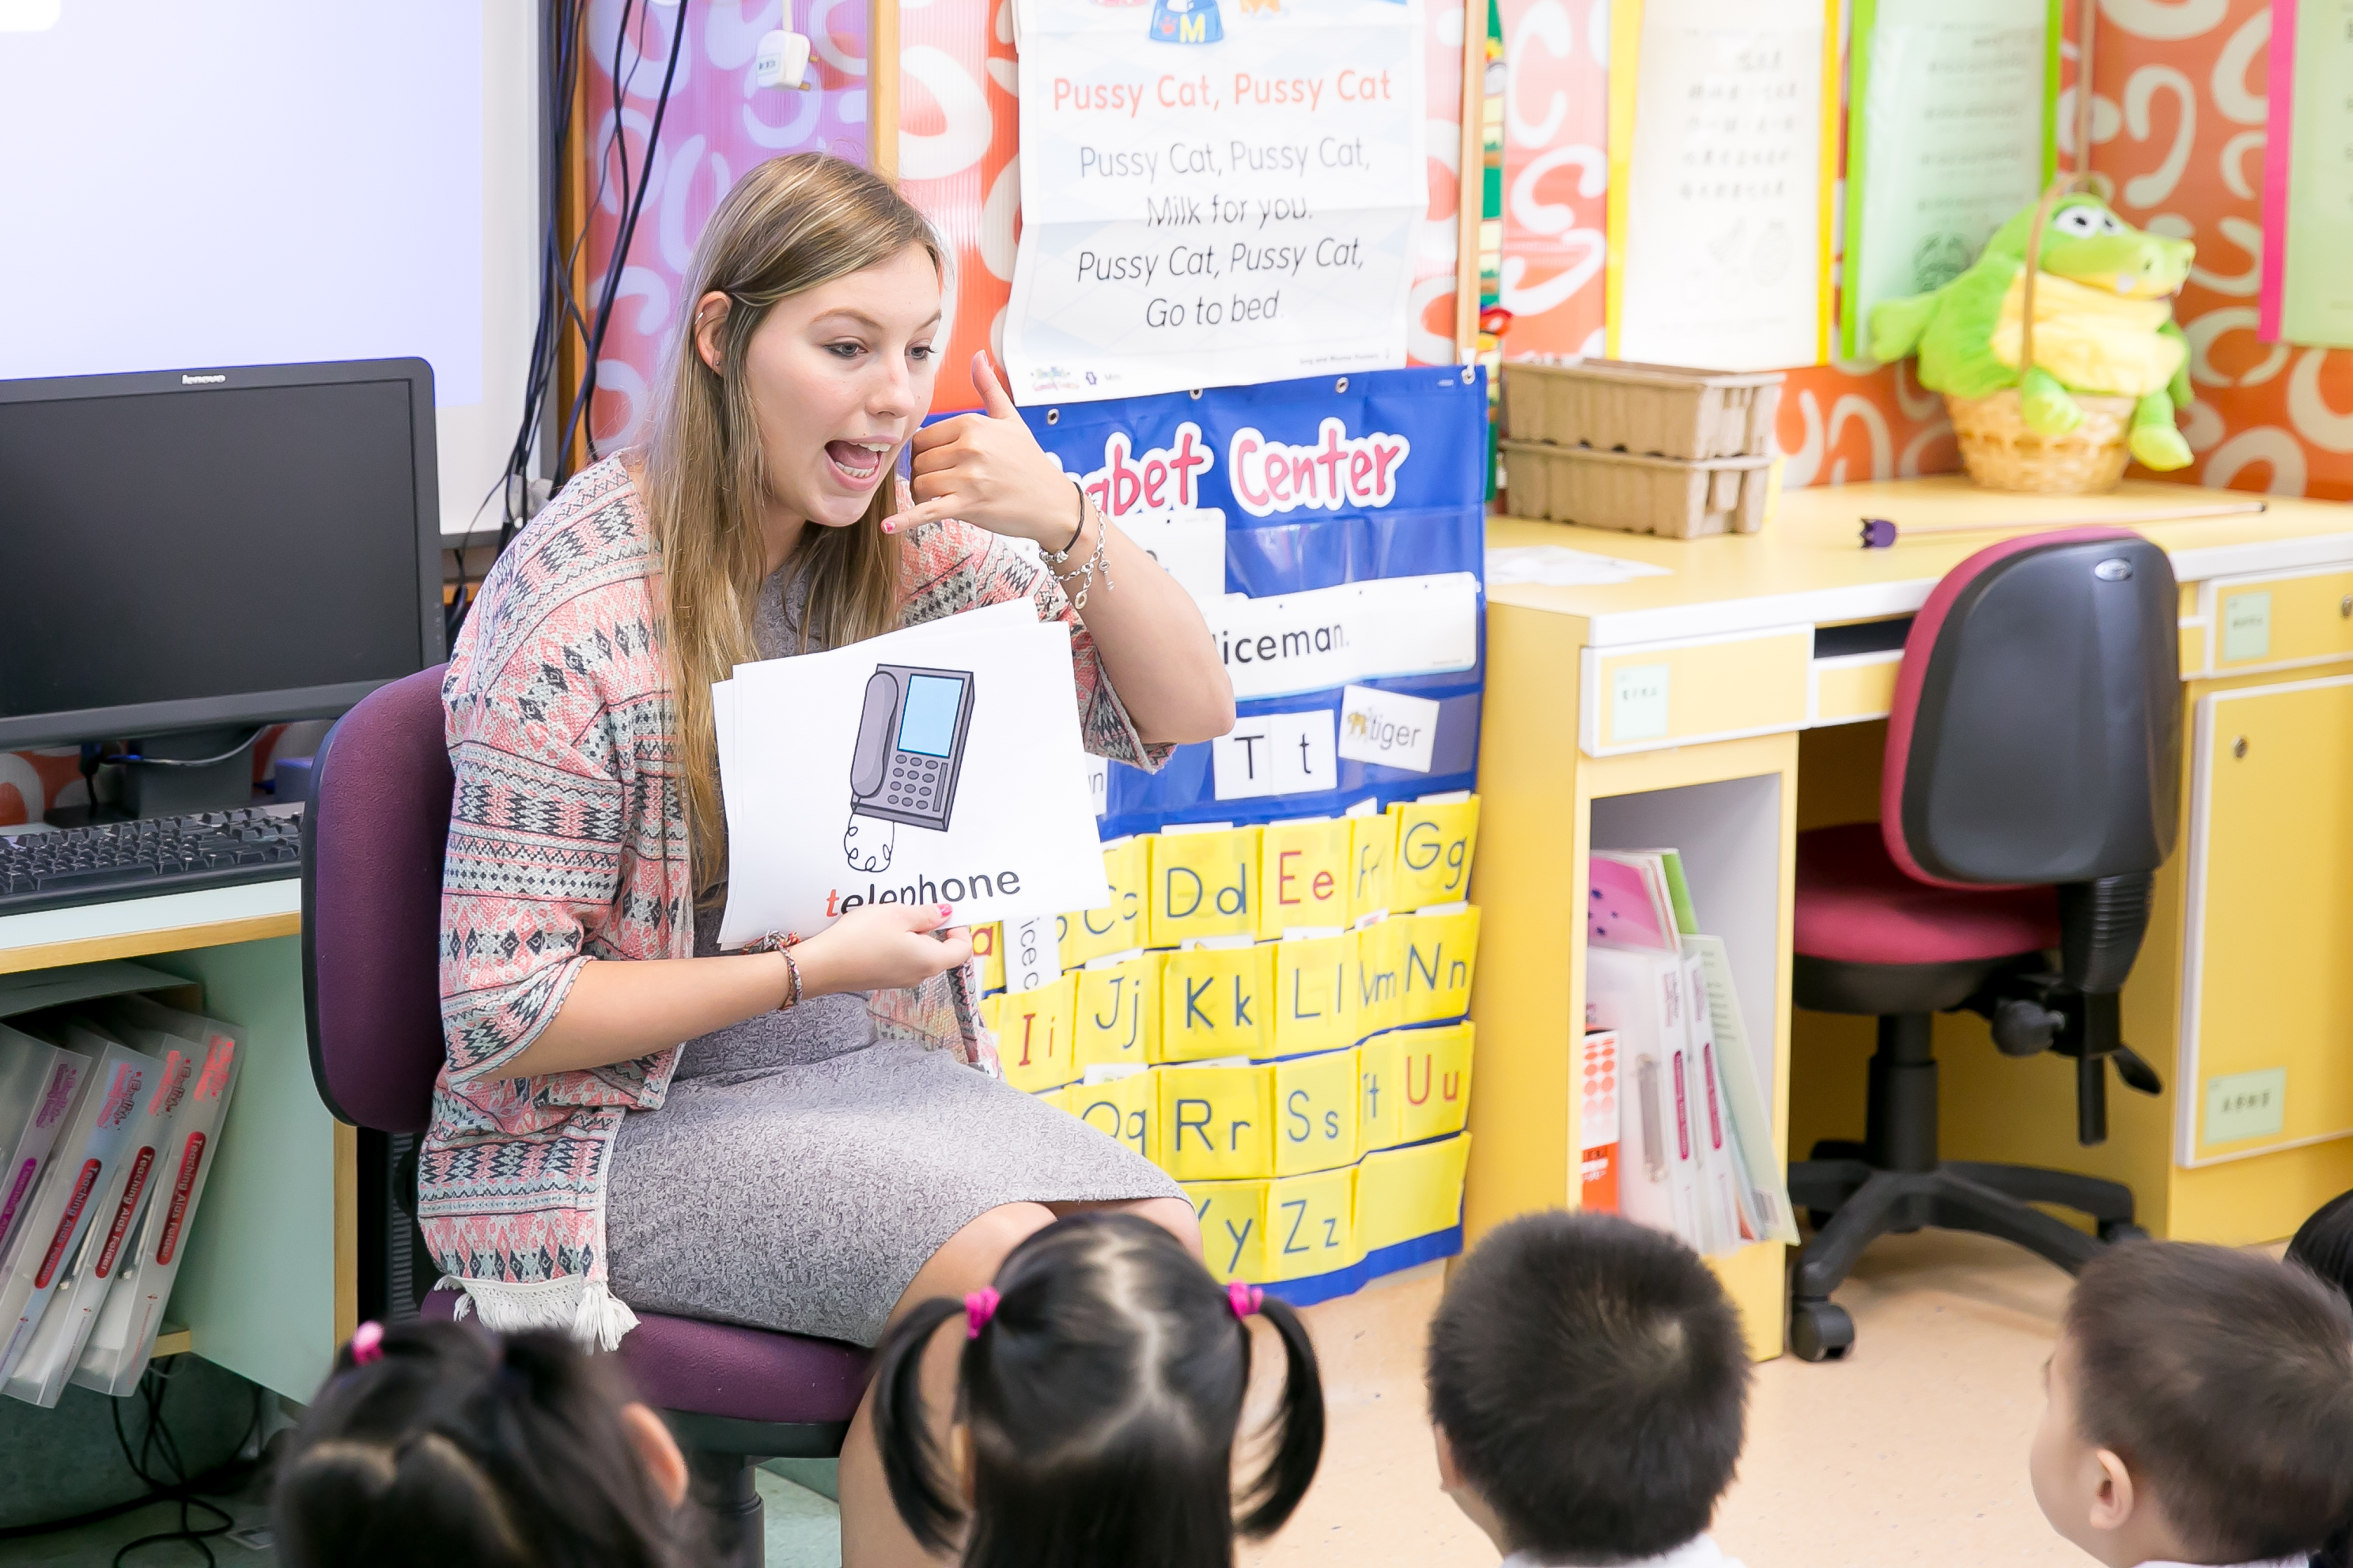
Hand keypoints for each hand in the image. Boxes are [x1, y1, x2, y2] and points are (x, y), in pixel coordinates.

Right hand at [793, 901, 972, 997]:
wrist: (822, 965)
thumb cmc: (860, 939)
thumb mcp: (897, 915)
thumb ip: (926, 914)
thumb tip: (945, 913)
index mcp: (930, 960)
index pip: (962, 949)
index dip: (961, 928)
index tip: (947, 910)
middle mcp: (920, 974)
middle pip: (940, 950)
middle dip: (932, 926)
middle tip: (915, 904)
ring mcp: (900, 979)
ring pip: (918, 952)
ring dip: (911, 932)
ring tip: (891, 914)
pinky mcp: (883, 977)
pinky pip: (900, 957)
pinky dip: (897, 941)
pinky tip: (877, 928)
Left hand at [881, 353, 1081, 546]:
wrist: (1053, 503)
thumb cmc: (1030, 462)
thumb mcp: (1010, 420)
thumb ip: (988, 387)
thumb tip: (978, 355)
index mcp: (972, 424)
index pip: (923, 438)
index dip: (924, 454)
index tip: (937, 464)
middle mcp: (968, 447)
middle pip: (919, 462)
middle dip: (923, 475)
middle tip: (940, 485)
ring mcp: (968, 477)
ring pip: (920, 484)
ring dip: (923, 495)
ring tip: (939, 499)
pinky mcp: (968, 505)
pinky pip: (927, 511)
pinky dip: (905, 520)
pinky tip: (888, 526)